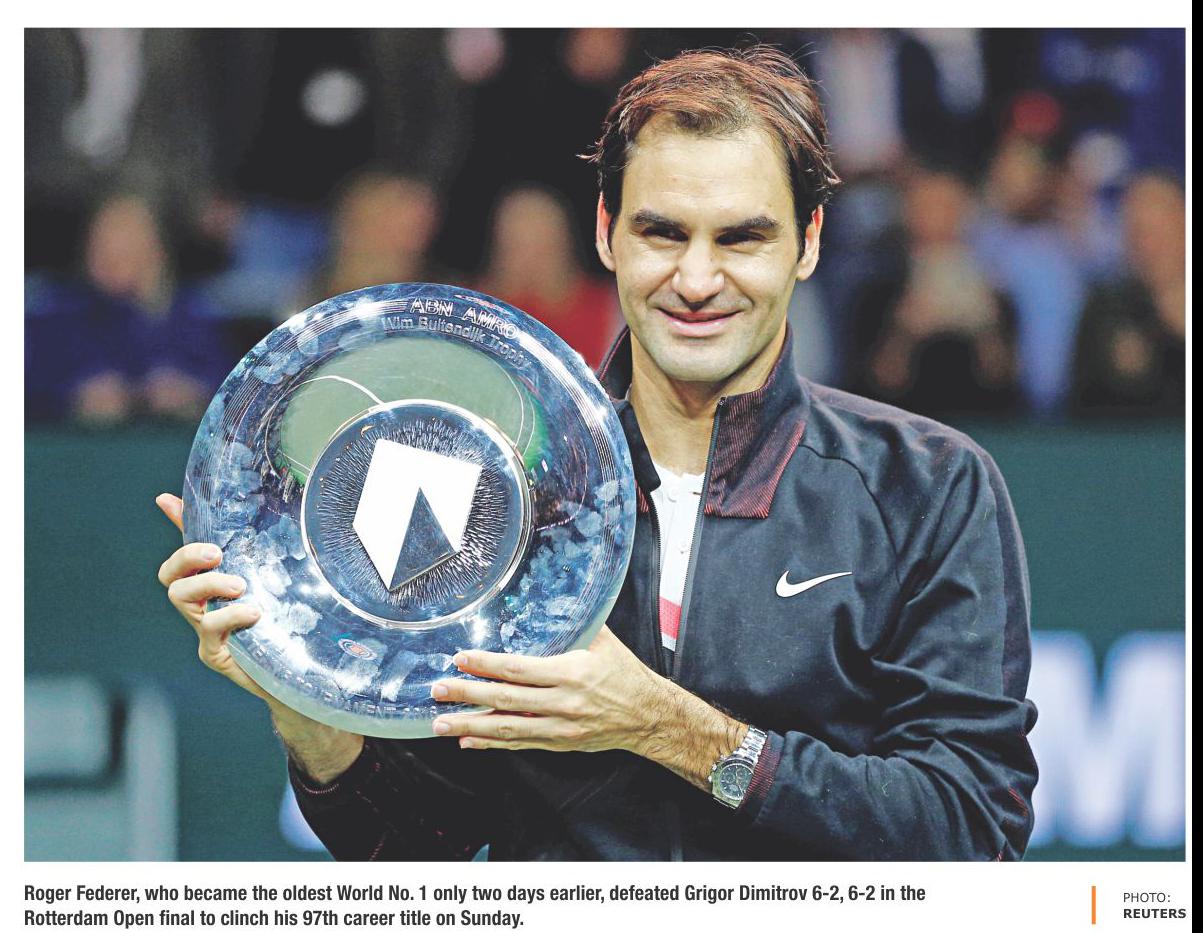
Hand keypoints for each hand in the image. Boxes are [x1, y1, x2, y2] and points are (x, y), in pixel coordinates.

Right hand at [155, 493, 267, 698]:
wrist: (297, 673)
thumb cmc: (284, 624)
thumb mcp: (276, 582)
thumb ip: (260, 554)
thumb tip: (256, 517)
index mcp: (214, 584)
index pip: (186, 550)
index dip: (175, 524)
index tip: (166, 500)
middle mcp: (202, 605)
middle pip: (170, 575)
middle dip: (186, 557)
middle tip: (218, 554)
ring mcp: (205, 630)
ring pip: (180, 597)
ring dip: (207, 584)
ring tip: (240, 586)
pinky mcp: (216, 653)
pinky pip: (210, 629)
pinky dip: (230, 615)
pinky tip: (254, 613)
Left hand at [430, 626, 665, 753]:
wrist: (649, 716)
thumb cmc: (626, 674)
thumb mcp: (603, 641)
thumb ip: (574, 623)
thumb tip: (547, 596)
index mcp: (572, 673)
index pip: (520, 669)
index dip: (487, 665)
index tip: (461, 658)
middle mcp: (563, 703)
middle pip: (507, 701)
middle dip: (468, 695)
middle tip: (438, 691)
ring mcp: (560, 728)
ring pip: (508, 729)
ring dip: (471, 726)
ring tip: (441, 723)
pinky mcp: (559, 743)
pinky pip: (520, 744)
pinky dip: (492, 744)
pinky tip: (468, 740)